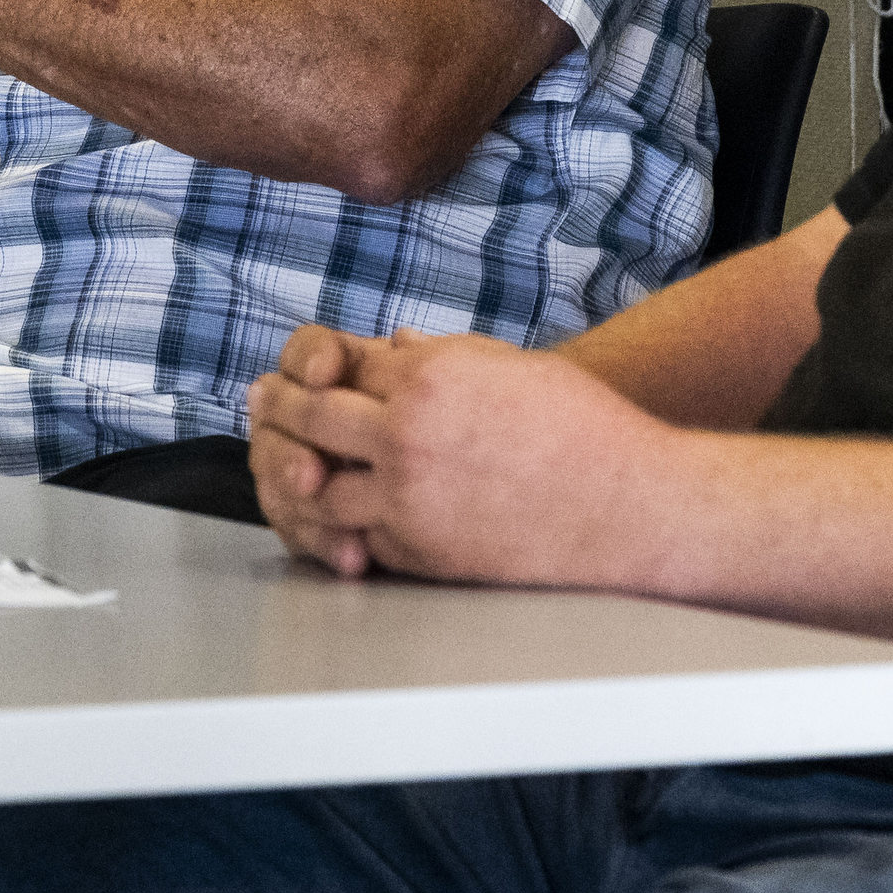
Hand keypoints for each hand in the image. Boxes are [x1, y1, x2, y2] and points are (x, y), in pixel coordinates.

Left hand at [247, 330, 679, 587]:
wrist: (628, 506)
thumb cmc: (583, 429)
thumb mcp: (508, 366)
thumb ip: (440, 354)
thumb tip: (391, 343)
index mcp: (429, 375)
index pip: (340, 361)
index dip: (310, 365)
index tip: (294, 370)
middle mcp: (406, 433)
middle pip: (311, 416)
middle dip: (279, 409)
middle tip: (263, 406)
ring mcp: (406, 496)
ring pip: (317, 483)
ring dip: (294, 471)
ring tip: (284, 465)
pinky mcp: (416, 549)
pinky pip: (353, 533)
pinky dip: (336, 522)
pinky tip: (331, 513)